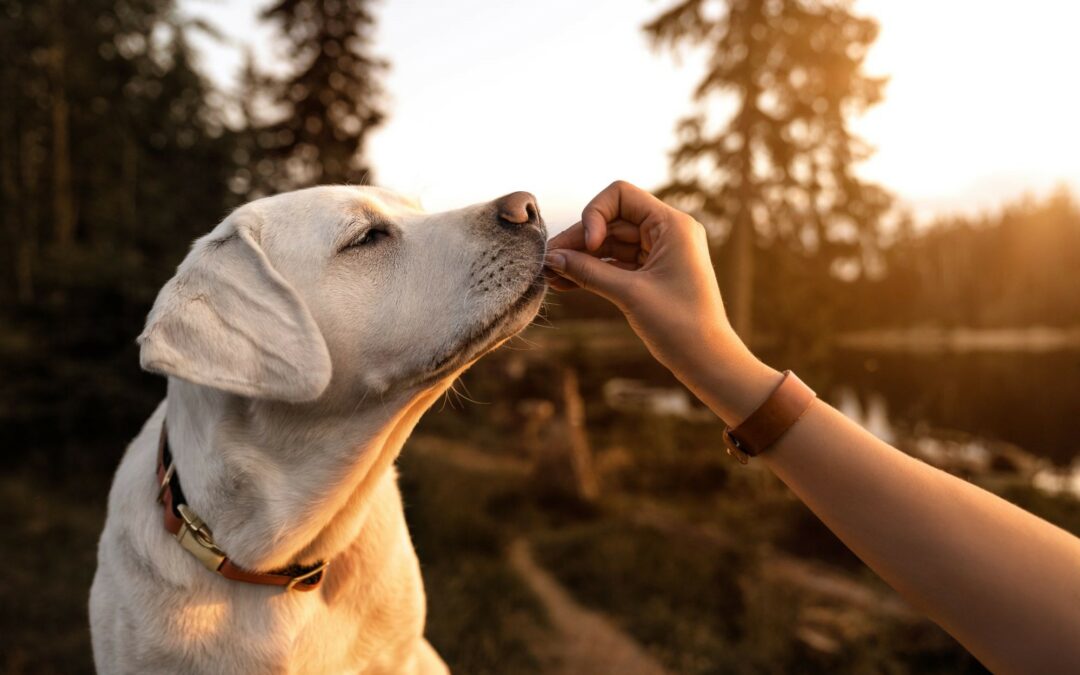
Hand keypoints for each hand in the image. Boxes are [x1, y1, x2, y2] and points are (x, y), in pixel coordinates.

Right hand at [545, 181, 777, 422]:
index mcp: (672, 225)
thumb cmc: (679, 325)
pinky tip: (565, 282)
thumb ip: (588, 272)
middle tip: (547, 261)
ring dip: (582, 257)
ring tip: (550, 275)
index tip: (587, 245)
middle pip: (611, 220)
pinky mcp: (652, 273)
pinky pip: (616, 263)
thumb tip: (551, 258)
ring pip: (611, 243)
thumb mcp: (629, 294)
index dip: (595, 214)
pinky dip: (593, 271)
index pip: (621, 195)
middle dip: (579, 240)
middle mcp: (667, 232)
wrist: (707, 360)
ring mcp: (660, 252)